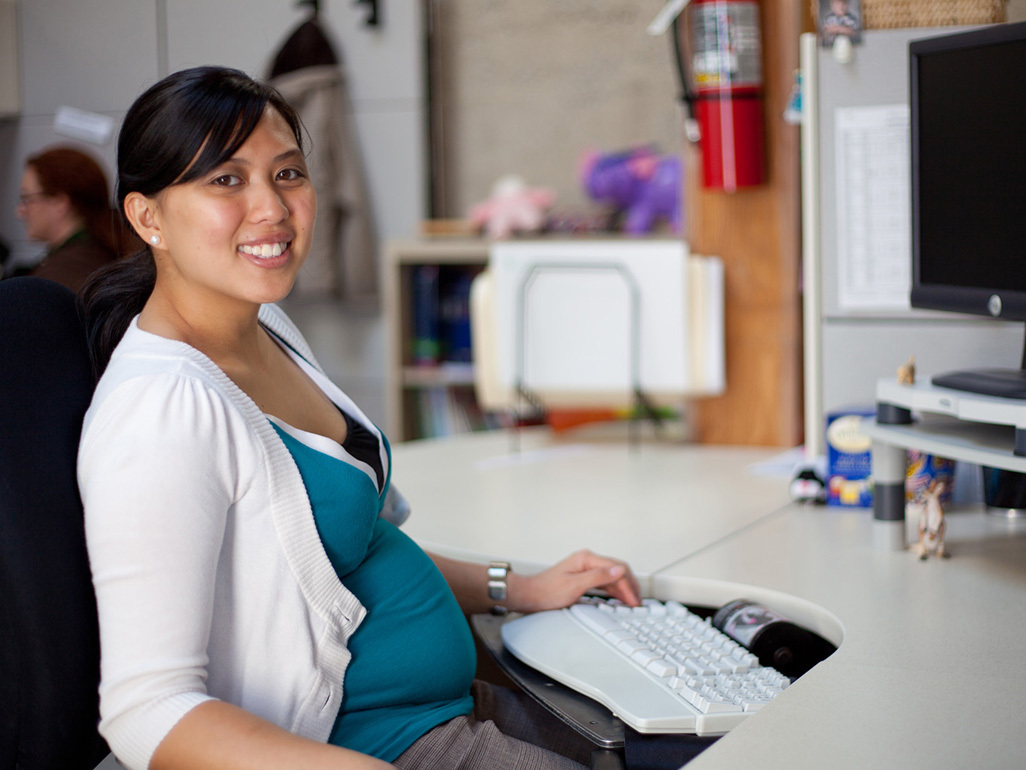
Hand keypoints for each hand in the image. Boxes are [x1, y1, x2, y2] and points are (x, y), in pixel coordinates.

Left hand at [510, 549, 641, 612]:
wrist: (530, 595)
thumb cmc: (547, 591)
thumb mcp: (574, 586)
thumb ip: (597, 577)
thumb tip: (618, 570)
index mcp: (586, 558)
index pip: (616, 568)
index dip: (628, 585)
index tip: (634, 600)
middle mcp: (587, 560)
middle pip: (617, 570)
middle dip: (629, 586)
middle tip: (638, 602)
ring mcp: (586, 568)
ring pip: (612, 577)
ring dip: (623, 589)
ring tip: (632, 603)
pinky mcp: (583, 577)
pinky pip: (604, 582)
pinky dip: (614, 591)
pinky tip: (620, 599)